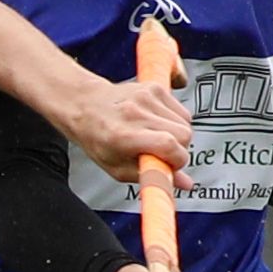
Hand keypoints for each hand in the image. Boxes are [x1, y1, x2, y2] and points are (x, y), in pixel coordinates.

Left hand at [51, 70, 192, 185]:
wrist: (86, 107)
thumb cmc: (99, 139)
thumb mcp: (118, 168)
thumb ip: (153, 176)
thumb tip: (185, 184)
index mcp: (124, 135)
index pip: (168, 145)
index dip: (177, 160)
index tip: (173, 166)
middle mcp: (135, 113)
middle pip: (184, 134)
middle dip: (179, 149)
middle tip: (162, 154)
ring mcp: (146, 97)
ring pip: (186, 122)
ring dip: (178, 135)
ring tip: (156, 137)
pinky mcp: (154, 87)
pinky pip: (182, 110)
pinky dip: (176, 121)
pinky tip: (157, 124)